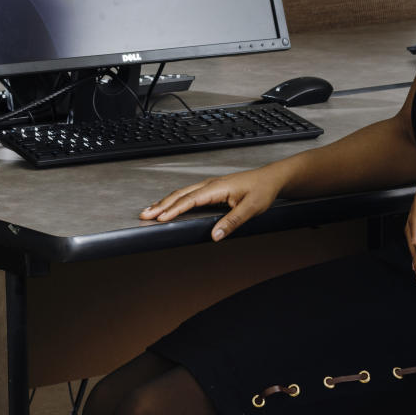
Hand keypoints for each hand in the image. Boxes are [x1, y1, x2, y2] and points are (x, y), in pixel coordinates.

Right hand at [139, 166, 286, 240]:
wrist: (271, 178)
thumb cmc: (262, 190)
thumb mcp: (251, 208)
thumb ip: (233, 222)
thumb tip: (215, 235)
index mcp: (217, 187)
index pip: (191, 199)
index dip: (174, 209)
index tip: (160, 218)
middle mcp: (211, 184)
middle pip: (181, 194)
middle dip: (161, 205)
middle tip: (144, 215)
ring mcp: (211, 186)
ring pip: (183, 193)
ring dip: (165, 202)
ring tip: (150, 211)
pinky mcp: (213, 189)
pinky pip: (189, 194)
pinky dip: (175, 200)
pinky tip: (170, 206)